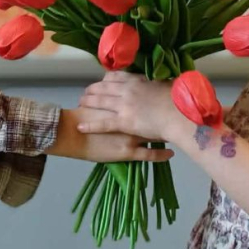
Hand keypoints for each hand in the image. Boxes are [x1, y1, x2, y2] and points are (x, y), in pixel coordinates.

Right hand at [46, 107, 172, 163]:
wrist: (71, 132)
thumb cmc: (82, 118)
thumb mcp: (100, 103)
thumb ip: (112, 98)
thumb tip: (120, 93)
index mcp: (125, 105)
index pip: (148, 102)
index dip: (161, 103)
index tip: (172, 103)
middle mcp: (131, 119)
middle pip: (154, 116)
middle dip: (166, 117)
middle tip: (177, 117)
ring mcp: (131, 136)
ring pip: (154, 135)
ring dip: (167, 135)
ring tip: (177, 134)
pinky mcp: (127, 152)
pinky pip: (148, 154)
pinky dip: (160, 155)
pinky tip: (170, 154)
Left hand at [77, 73, 178, 142]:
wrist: (179, 115)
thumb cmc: (178, 101)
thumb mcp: (166, 84)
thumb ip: (158, 82)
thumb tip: (160, 81)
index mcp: (137, 80)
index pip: (115, 76)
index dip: (105, 80)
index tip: (101, 82)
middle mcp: (126, 90)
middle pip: (103, 88)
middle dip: (92, 90)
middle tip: (84, 94)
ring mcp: (123, 106)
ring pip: (100, 102)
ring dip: (88, 103)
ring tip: (80, 104)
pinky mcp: (123, 122)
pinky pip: (103, 123)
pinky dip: (90, 125)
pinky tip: (80, 126)